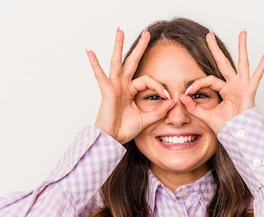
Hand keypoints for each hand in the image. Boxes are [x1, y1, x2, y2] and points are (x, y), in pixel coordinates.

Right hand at [86, 28, 174, 143]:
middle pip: (132, 62)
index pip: (148, 80)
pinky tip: (90, 52)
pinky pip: (100, 75)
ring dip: (119, 46)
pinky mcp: (107, 91)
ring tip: (120, 30)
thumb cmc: (125, 129)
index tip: (168, 96)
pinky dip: (94, 64)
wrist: (112, 139)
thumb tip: (173, 101)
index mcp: (131, 91)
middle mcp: (122, 85)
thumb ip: (159, 111)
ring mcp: (114, 86)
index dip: (159, 87)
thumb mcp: (146, 119)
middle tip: (147, 33)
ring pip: (117, 62)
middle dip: (140, 47)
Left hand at [180, 30, 263, 133]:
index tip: (187, 91)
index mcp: (224, 91)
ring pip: (241, 62)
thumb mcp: (206, 116)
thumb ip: (194, 107)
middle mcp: (234, 85)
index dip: (197, 84)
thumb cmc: (227, 128)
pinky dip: (262, 65)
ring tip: (243, 32)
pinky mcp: (250, 90)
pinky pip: (257, 76)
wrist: (238, 136)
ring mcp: (242, 86)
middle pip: (223, 63)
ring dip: (242, 47)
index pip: (209, 80)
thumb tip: (181, 97)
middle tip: (209, 34)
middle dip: (215, 48)